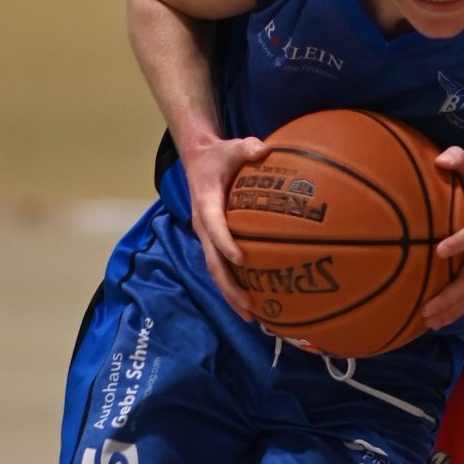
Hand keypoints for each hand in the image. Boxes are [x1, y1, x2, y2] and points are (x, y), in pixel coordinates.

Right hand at [184, 133, 269, 321]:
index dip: (226, 243)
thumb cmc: (219, 155)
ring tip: (253, 317)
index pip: (215, 227)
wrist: (199, 160)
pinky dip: (234, 285)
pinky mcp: (214, 241)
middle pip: (213, 263)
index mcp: (206, 204)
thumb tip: (264, 149)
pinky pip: (222, 266)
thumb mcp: (232, 146)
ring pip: (216, 271)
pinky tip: (253, 302)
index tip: (241, 259)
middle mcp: (204, 226)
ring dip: (231, 294)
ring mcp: (207, 237)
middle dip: (230, 287)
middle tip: (249, 308)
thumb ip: (247, 147)